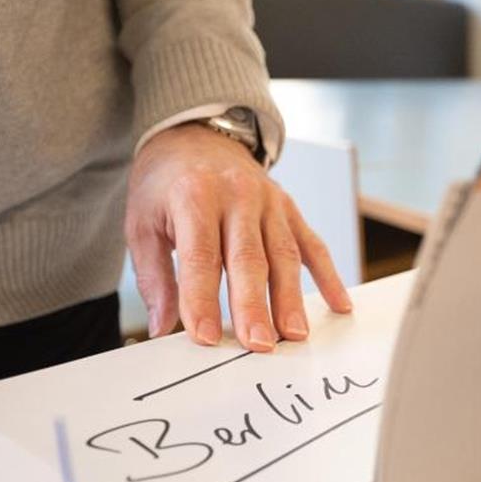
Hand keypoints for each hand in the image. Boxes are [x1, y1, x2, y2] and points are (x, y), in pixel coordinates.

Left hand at [124, 122, 352, 351]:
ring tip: (294, 335)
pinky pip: (312, 245)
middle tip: (258, 344)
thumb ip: (153, 278)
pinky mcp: (289, 210)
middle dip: (254, 305)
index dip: (203, 300)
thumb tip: (162, 327)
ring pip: (284, 255)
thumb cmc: (166, 186)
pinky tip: (338, 305)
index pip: (201, 257)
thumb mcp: (142, 224)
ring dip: (291, 298)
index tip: (205, 337)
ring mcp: (269, 202)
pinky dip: (328, 276)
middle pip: (249, 259)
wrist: (195, 137)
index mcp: (194, 197)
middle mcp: (237, 196)